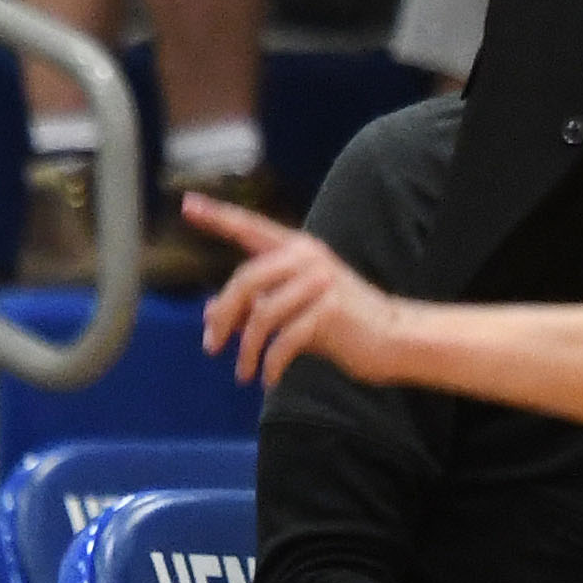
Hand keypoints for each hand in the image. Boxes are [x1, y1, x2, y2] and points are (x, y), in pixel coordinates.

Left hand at [194, 195, 405, 382]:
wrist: (395, 339)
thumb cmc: (342, 325)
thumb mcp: (295, 310)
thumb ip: (256, 306)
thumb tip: (208, 315)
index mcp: (299, 249)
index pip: (250, 227)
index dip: (218, 216)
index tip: (187, 204)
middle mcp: (308, 258)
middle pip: (245, 281)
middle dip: (223, 317)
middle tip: (211, 347)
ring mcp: (321, 282)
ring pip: (262, 315)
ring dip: (246, 350)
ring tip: (244, 372)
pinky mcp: (329, 311)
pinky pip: (284, 340)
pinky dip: (272, 364)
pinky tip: (270, 379)